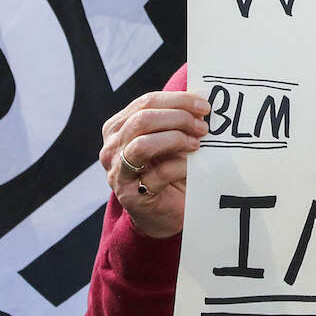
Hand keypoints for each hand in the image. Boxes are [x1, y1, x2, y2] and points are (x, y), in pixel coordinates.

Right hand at [100, 91, 212, 238]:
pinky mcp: (132, 195)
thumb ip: (174, 121)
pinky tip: (192, 166)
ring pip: (143, 145)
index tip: (204, 105)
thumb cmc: (167, 171)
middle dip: (178, 118)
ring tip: (196, 144)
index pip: (146, 102)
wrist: (162, 215)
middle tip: (203, 126)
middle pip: (143, 119)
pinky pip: (159, 173)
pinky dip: (181, 166)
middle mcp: (112, 148)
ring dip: (175, 139)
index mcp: (117, 127)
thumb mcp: (167, 141)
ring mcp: (118, 172)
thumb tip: (201, 100)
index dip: (177, 100)